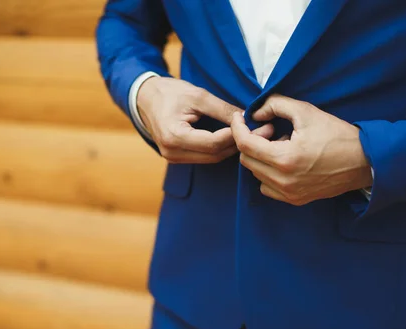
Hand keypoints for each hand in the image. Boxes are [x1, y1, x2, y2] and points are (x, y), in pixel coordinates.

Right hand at [138, 77, 273, 162]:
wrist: (144, 98)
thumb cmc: (169, 93)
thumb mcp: (198, 95)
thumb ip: (223, 109)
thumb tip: (248, 118)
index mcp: (174, 136)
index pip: (214, 143)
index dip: (236, 135)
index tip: (253, 124)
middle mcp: (172, 153)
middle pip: (215, 154)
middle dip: (238, 143)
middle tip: (262, 132)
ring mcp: (174, 158)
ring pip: (212, 158)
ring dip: (231, 148)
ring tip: (252, 135)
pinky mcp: (178, 158)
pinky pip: (205, 157)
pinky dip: (220, 149)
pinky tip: (235, 139)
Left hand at [232, 94, 372, 205]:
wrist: (364, 161)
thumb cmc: (337, 135)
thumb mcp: (306, 111)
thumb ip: (275, 105)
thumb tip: (254, 113)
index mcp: (285, 159)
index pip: (245, 144)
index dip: (238, 128)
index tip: (240, 117)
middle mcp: (284, 181)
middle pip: (247, 160)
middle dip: (252, 141)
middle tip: (271, 129)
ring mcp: (289, 193)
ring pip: (256, 174)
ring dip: (261, 157)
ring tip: (282, 144)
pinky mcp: (295, 199)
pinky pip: (267, 187)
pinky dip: (268, 172)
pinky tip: (285, 161)